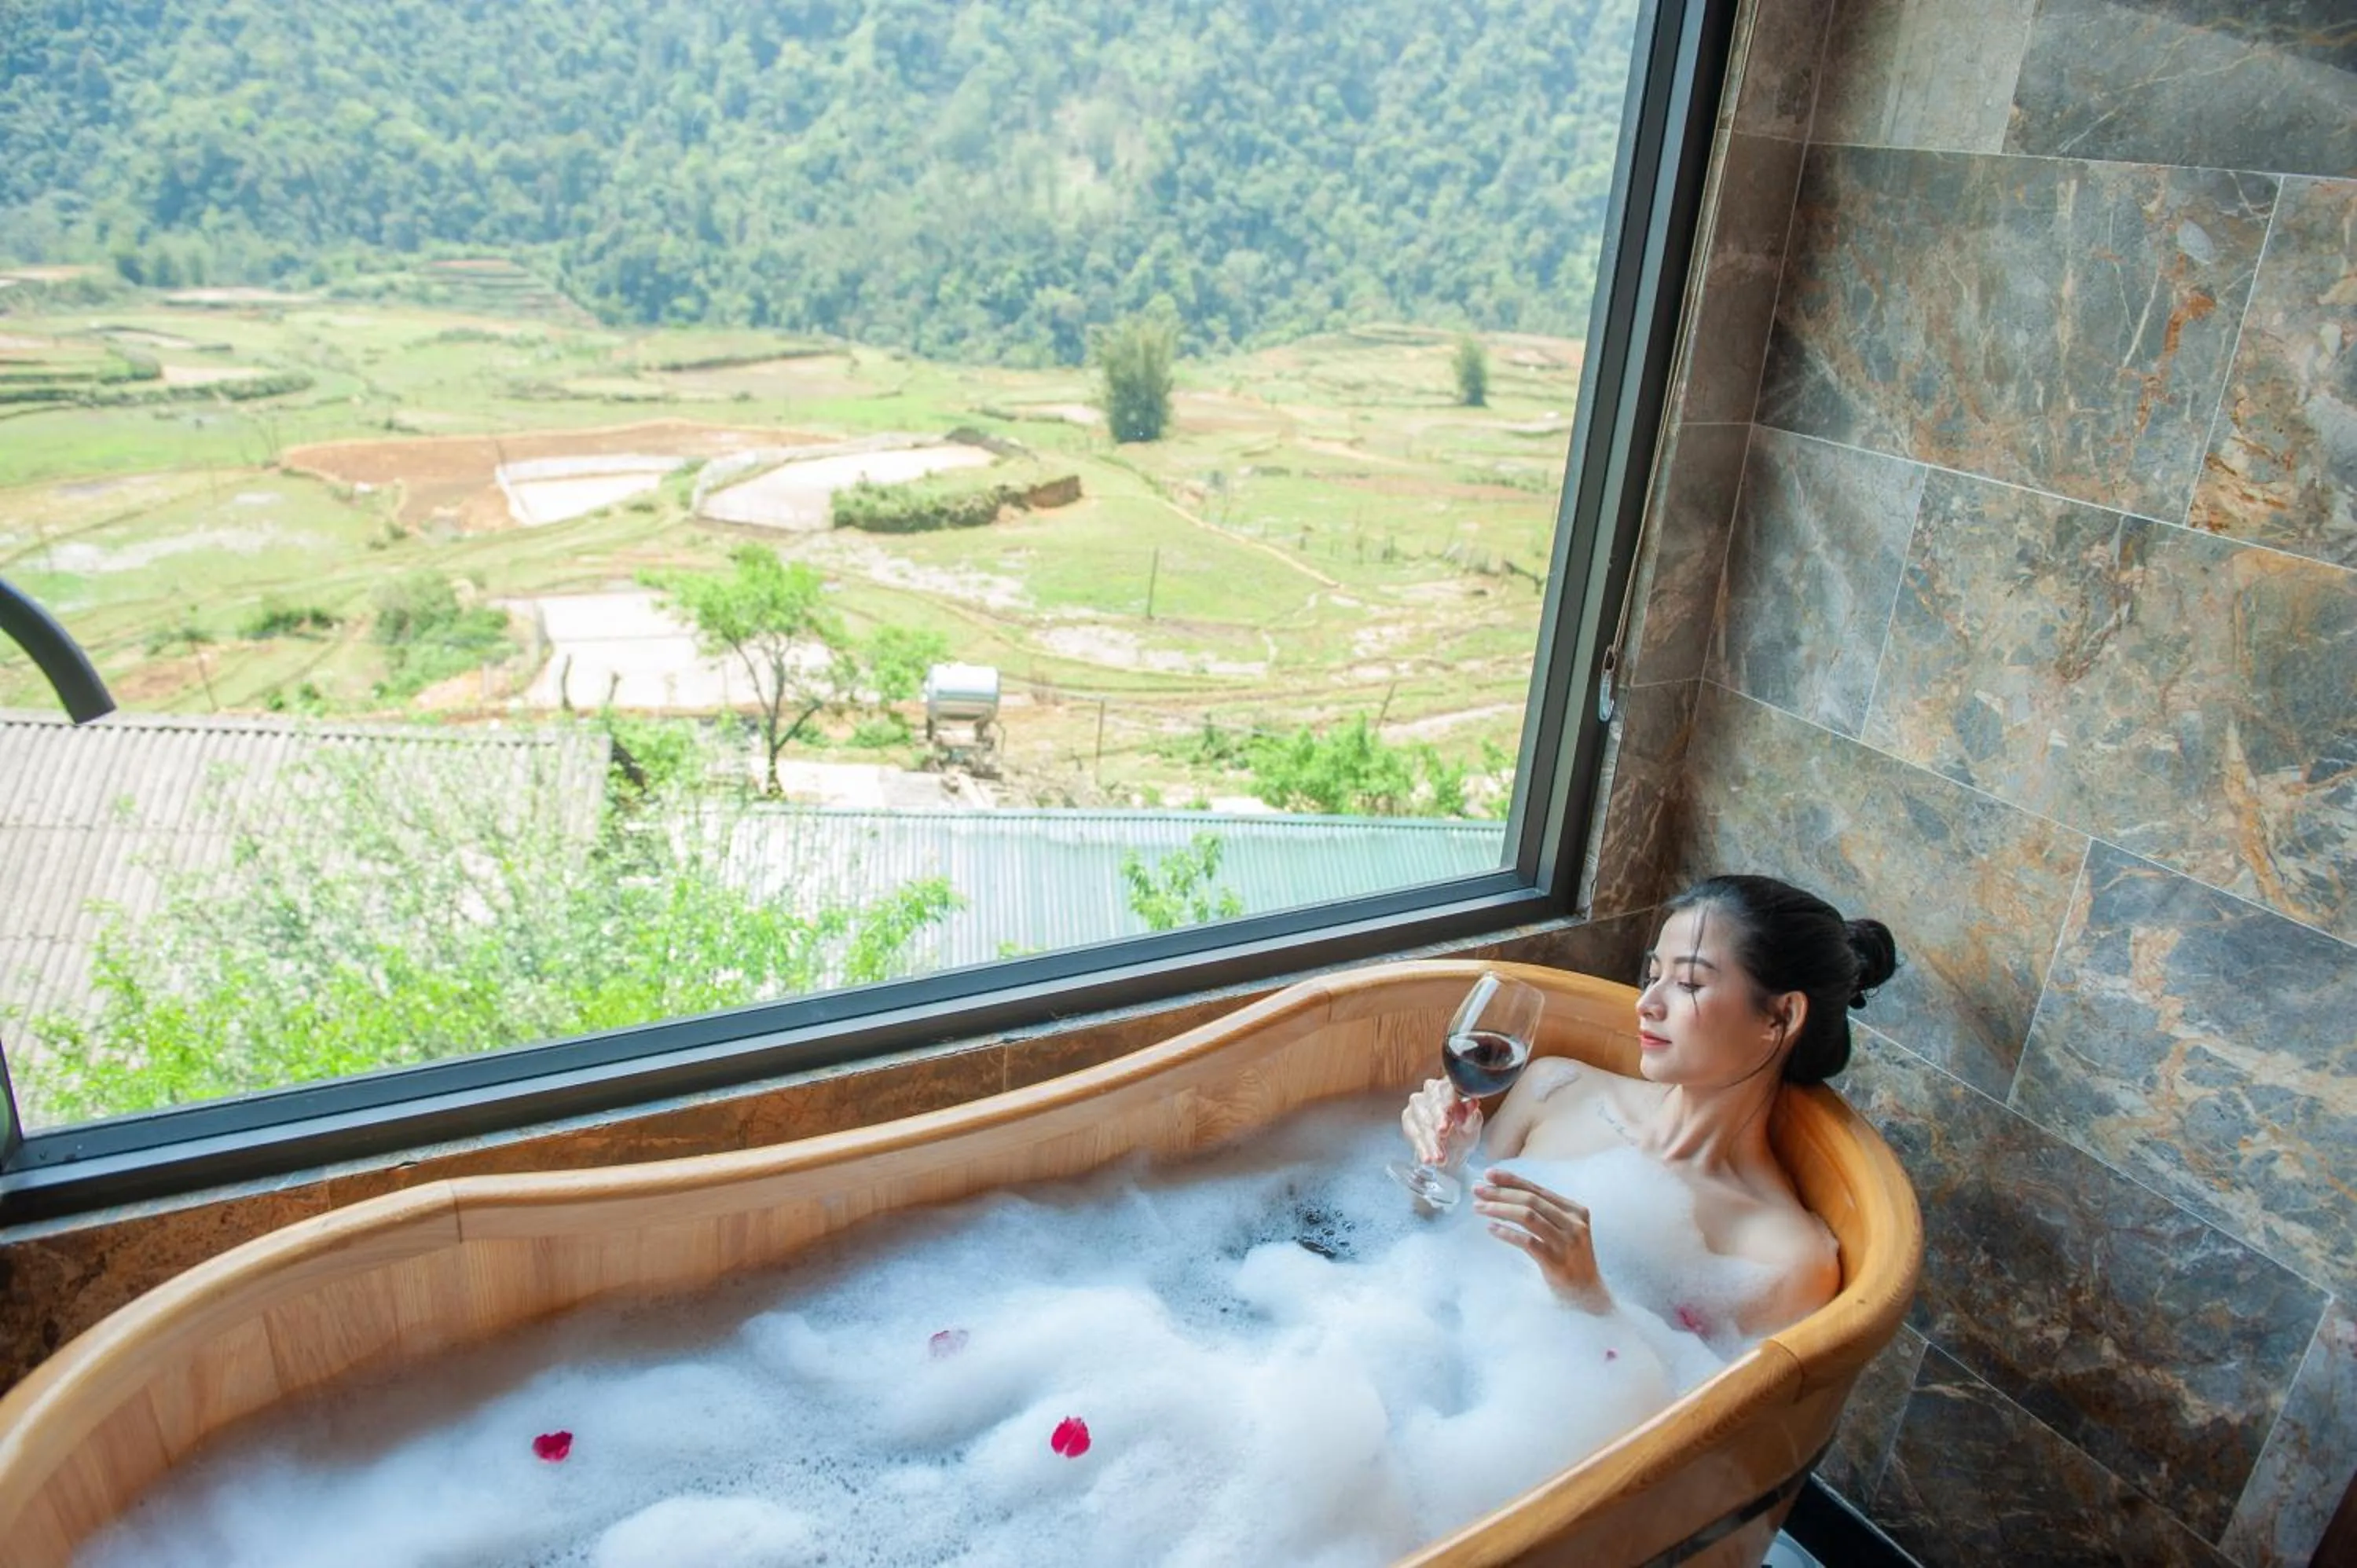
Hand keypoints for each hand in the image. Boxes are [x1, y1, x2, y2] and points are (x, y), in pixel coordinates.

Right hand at [1400, 1077, 1481, 1168]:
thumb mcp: (1472, 1125)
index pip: (1449, 1089)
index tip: (1458, 1121)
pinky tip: (1427, 1159)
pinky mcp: (1408, 1117)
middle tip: (1443, 1133)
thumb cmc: (1464, 1130)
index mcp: (1451, 1086)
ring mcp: (1418, 1102)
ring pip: (1423, 1121)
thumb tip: (1472, 1103)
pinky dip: (1422, 1148)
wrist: (1453, 1149)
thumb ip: (1472, 1115)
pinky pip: (1413, 1133)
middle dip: (1439, 1120)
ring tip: (1440, 1158)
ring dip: (1431, 1141)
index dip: (1452, 1104)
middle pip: (1434, 1103)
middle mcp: (1432, 1089)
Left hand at [1474, 1168, 1610, 1312]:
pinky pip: (1527, 1242)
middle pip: (1531, 1200)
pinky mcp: (1557, 1262)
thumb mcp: (1563, 1231)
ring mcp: (1567, 1243)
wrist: (1587, 1294)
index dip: (1511, 1180)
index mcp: (1575, 1210)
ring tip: (1479, 1208)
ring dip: (1500, 1209)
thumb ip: (1543, 1213)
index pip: (1538, 1189)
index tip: (1488, 1175)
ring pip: (1528, 1216)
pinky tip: (1492, 1229)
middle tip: (1477, 1190)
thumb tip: (1505, 1193)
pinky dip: (1507, 1233)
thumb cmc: (1569, 1259)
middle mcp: (1574, 1223)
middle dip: (1500, 1193)